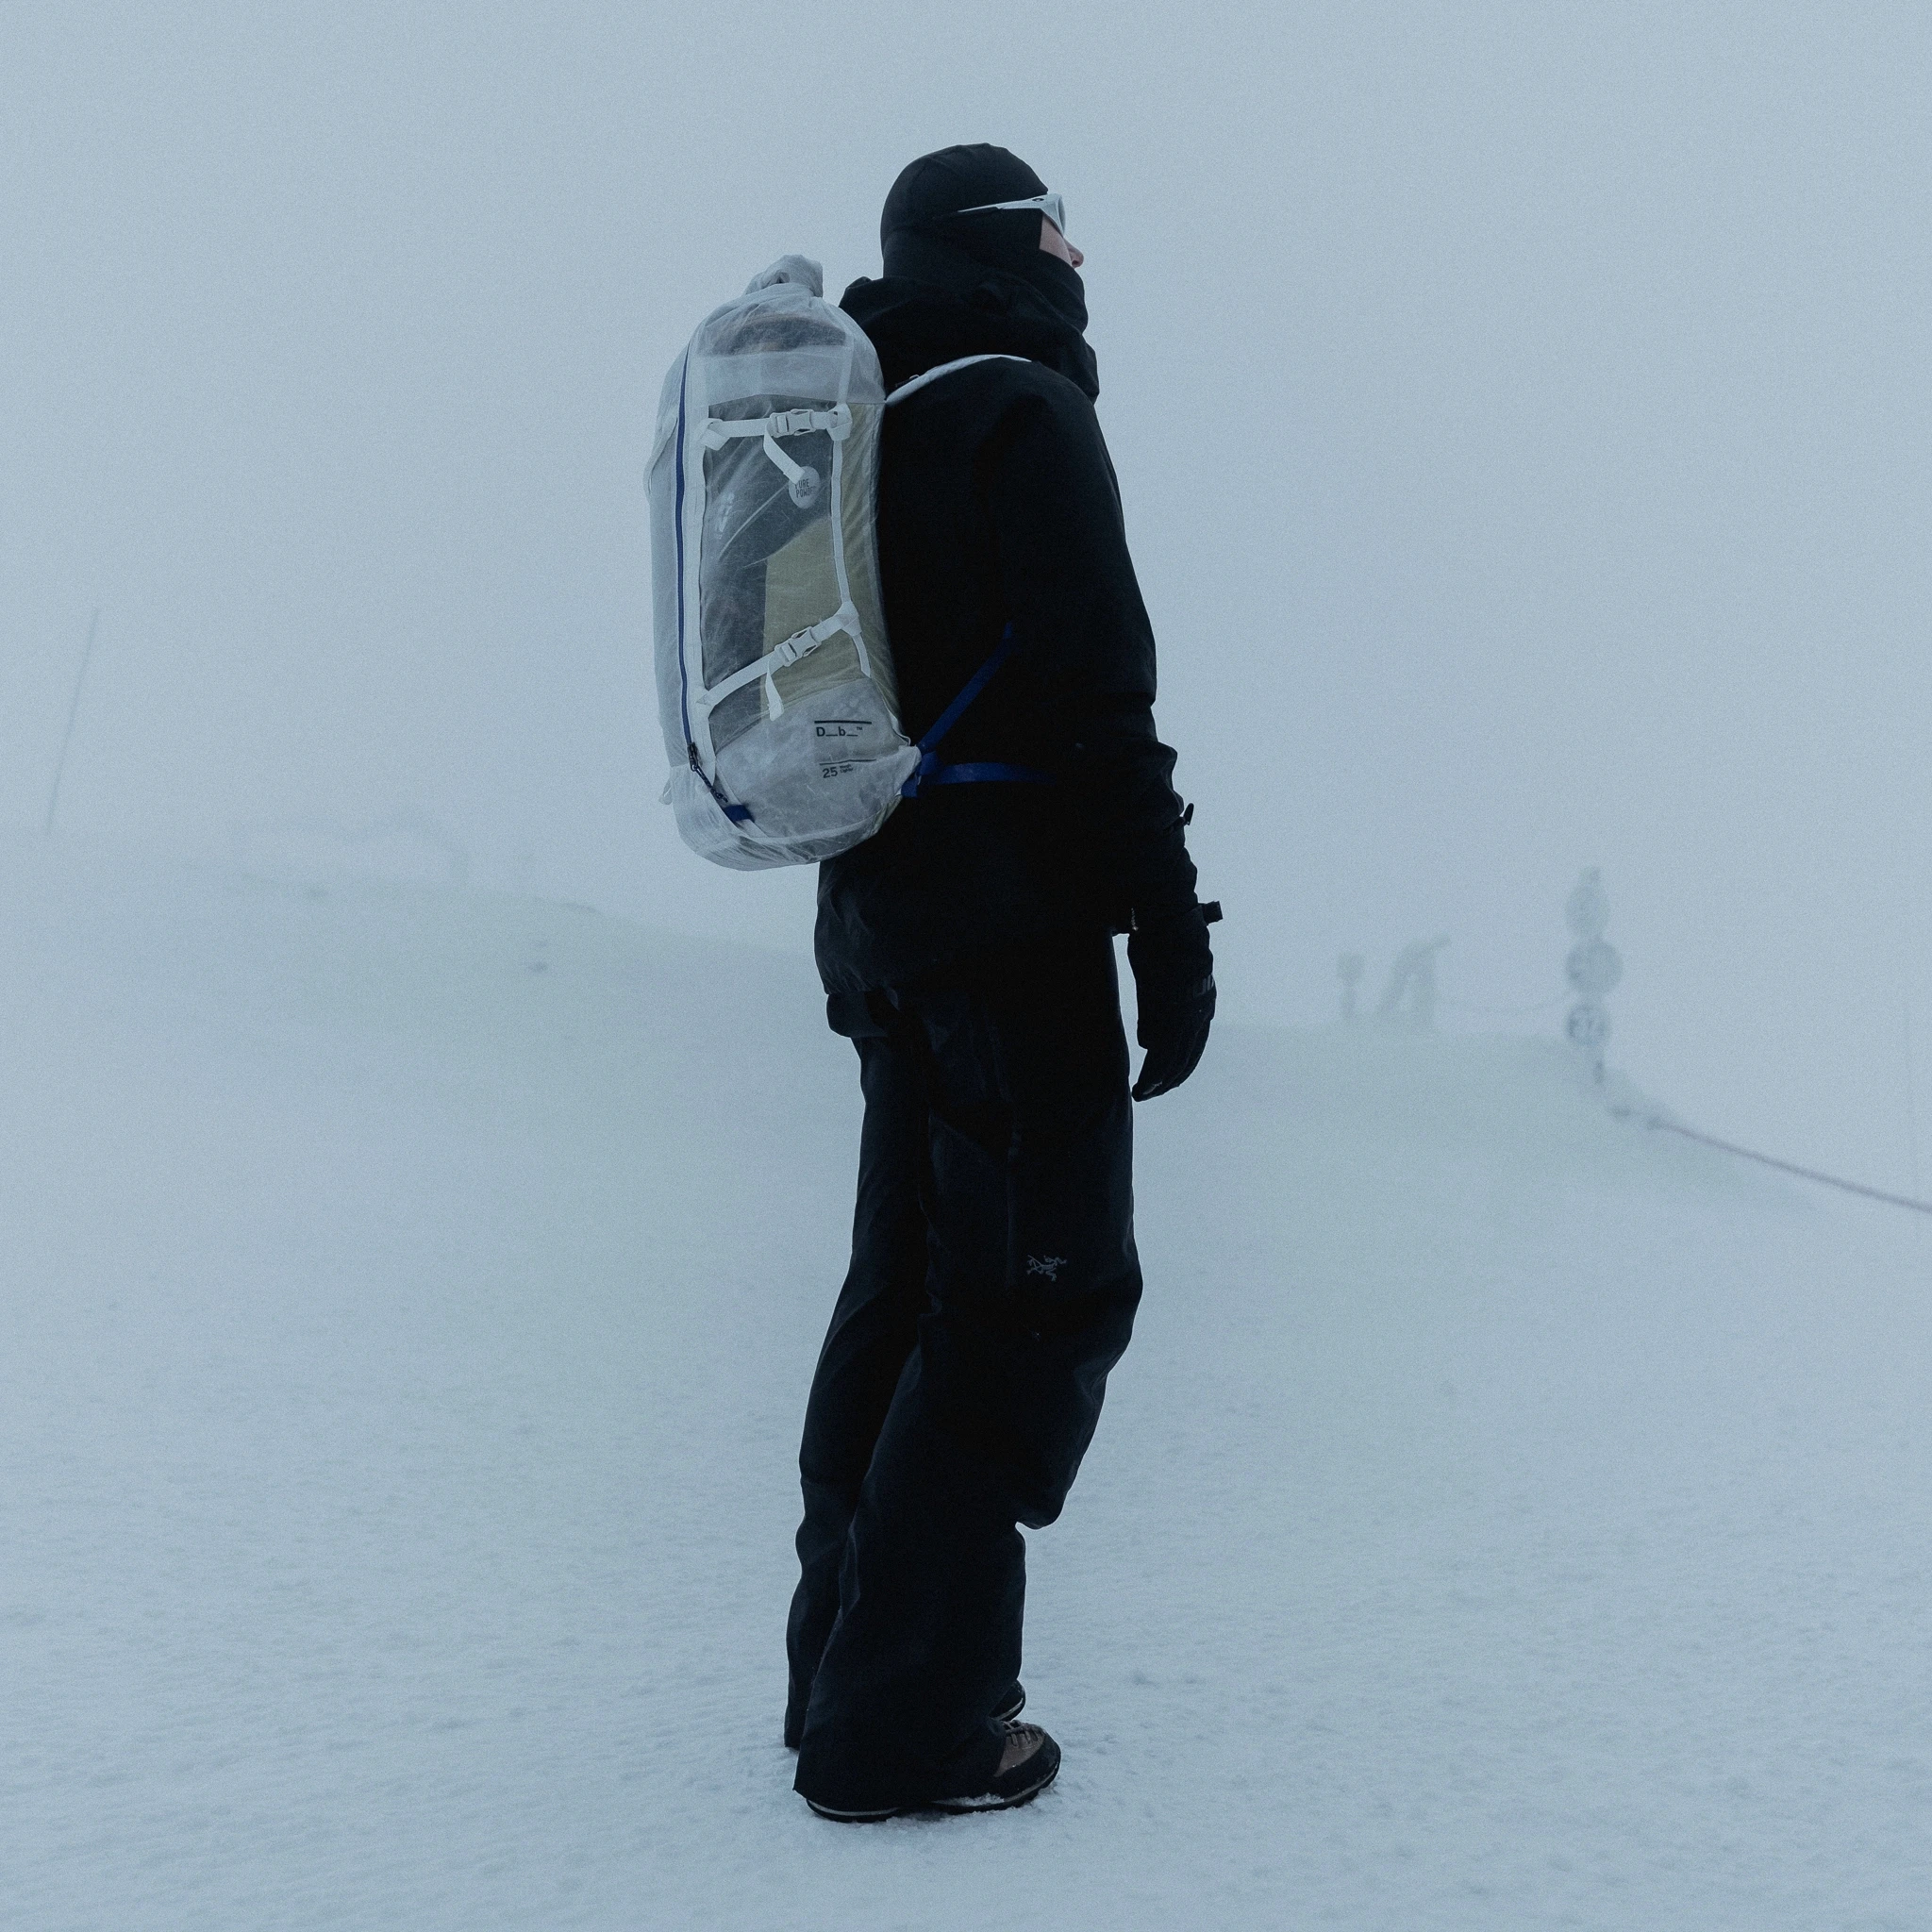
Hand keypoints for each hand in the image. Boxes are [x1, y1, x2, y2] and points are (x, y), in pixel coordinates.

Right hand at [1127, 905, 1216, 1100]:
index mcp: (1203, 1002)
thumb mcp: (1162, 978)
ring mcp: (1189, 1014)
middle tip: (1149, 1094)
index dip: (1179, 1066)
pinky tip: (1143, 1086)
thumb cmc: (1162, 939)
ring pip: (1174, 1061)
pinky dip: (1153, 1074)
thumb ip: (1157, 1011)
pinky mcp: (1173, 1013)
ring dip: (1157, 1082)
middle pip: (1187, 1059)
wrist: (1168, 919)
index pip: (1194, 1046)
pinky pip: (1163, 1053)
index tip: (1164, 1081)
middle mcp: (1201, 1013)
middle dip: (1168, 1080)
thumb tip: (1148, 1043)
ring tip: (1141, 1095)